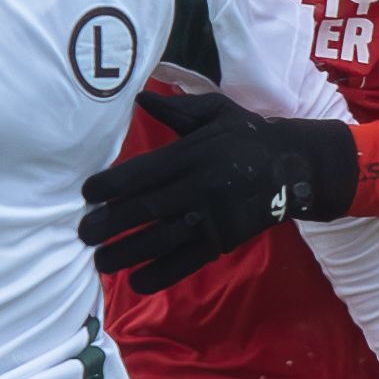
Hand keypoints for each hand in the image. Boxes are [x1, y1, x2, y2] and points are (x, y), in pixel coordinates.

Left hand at [79, 88, 359, 293]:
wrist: (296, 166)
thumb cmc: (248, 135)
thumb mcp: (216, 110)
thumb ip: (177, 109)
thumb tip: (139, 97)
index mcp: (193, 153)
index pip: (142, 171)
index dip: (110, 185)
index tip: (86, 195)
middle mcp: (199, 185)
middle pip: (146, 208)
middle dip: (109, 224)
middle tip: (82, 234)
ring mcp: (213, 216)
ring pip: (163, 239)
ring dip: (128, 253)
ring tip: (100, 262)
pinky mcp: (225, 239)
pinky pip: (189, 260)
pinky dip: (162, 273)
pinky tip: (137, 281)